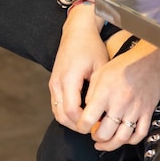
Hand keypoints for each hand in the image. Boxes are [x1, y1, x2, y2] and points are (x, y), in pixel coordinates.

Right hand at [49, 7, 109, 129]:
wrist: (77, 32)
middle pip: (61, 116)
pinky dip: (66, 114)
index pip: (72, 110)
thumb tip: (105, 109)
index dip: (84, 122)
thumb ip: (101, 88)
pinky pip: (57, 105)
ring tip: (89, 123)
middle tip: (94, 128)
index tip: (98, 124)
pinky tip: (82, 114)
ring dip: (71, 121)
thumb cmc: (91, 47)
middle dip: (77, 125)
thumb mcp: (101, 65)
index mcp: (69, 79)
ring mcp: (53, 84)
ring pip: (57, 113)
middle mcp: (57, 83)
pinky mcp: (53, 84)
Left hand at [77, 41, 159, 150]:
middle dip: (96, 138)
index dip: (81, 127)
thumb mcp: (100, 74)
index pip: (87, 120)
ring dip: (111, 144)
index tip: (82, 126)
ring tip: (105, 142)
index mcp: (105, 93)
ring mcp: (135, 109)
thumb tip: (86, 112)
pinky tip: (124, 137)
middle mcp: (120, 103)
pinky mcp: (148, 111)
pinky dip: (131, 140)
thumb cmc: (124, 65)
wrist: (150, 59)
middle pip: (104, 133)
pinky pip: (140, 133)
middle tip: (94, 134)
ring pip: (122, 138)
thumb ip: (90, 94)